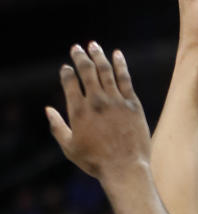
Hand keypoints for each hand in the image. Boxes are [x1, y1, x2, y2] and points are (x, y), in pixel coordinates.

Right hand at [46, 43, 150, 182]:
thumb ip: (57, 126)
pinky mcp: (133, 104)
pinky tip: (117, 55)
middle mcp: (96, 102)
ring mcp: (116, 101)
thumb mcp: (69, 147)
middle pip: (87, 71)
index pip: (70, 82)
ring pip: (106, 71)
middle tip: (77, 48)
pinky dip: (120, 65)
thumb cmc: (96, 161)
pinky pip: (125, 79)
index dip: (67, 72)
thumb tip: (48, 109)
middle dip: (80, 57)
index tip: (66, 68)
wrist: (125, 167)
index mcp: (78, 111)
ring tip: (93, 46)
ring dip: (98, 56)